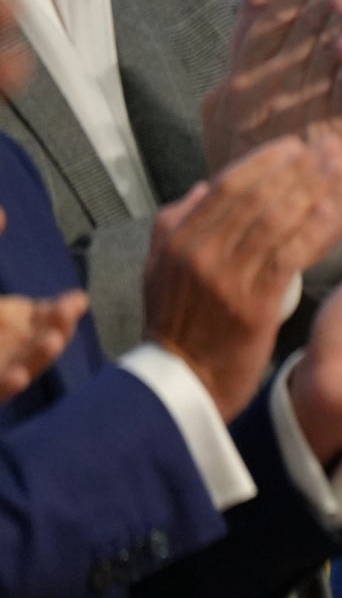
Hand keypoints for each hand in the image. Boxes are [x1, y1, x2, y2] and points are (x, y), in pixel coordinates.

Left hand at [0, 210, 85, 398]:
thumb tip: (0, 213)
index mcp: (8, 319)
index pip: (43, 315)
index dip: (61, 309)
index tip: (78, 299)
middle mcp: (6, 344)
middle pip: (39, 339)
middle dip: (56, 327)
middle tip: (68, 313)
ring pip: (23, 366)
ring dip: (40, 357)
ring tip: (54, 341)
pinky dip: (8, 385)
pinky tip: (17, 377)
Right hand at [142, 138, 341, 418]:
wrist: (185, 381)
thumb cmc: (180, 323)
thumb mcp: (161, 268)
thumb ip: (178, 223)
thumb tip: (206, 186)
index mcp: (175, 237)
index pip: (225, 184)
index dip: (264, 160)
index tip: (296, 144)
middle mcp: (198, 251)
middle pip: (255, 195)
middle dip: (297, 168)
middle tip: (331, 148)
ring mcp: (225, 277)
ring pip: (274, 220)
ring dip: (312, 189)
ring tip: (340, 168)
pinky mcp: (253, 304)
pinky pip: (289, 255)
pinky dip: (312, 228)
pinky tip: (334, 208)